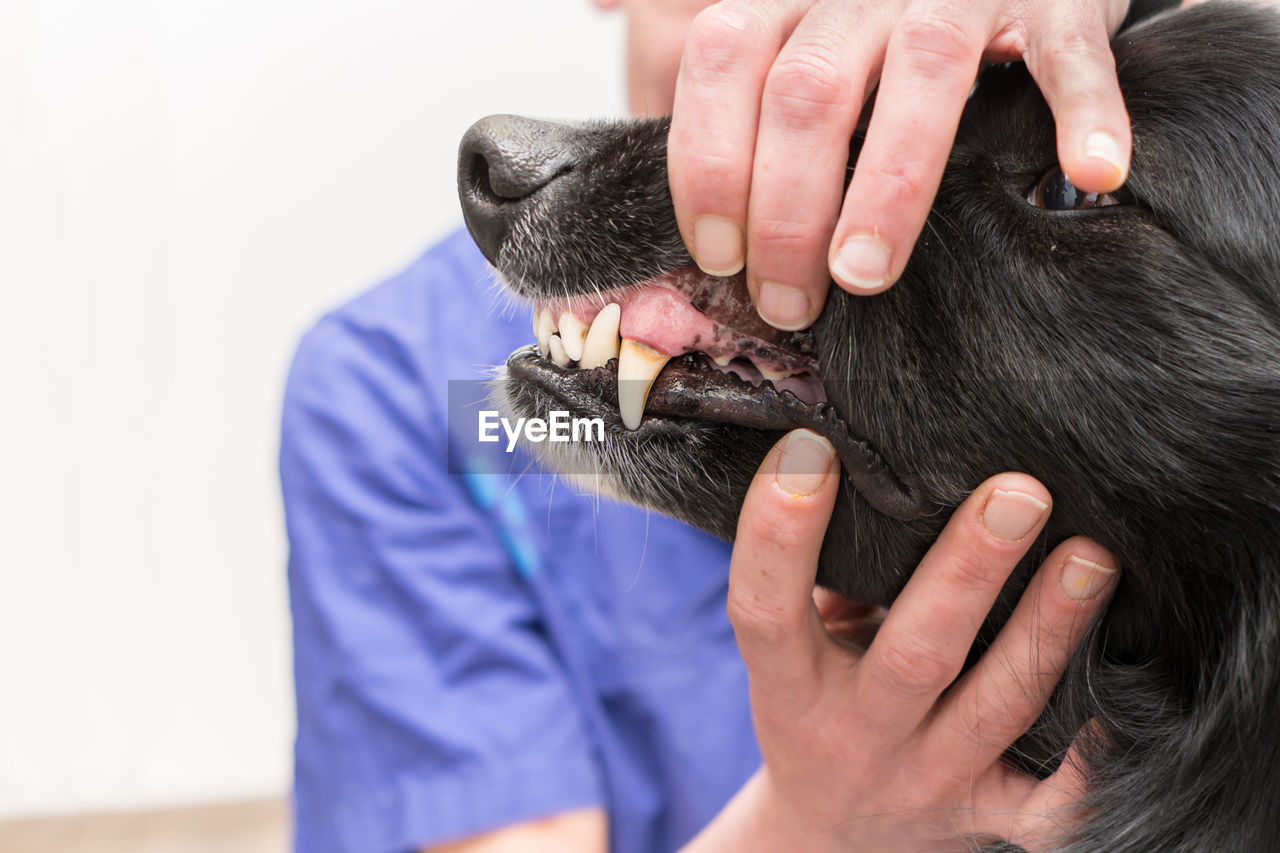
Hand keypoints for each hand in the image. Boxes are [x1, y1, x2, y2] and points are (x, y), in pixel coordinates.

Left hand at [668, 0, 1132, 327]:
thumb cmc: (876, 20)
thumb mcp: (788, 19)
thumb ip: (714, 47)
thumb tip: (596, 5)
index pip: (721, 66)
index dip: (708, 165)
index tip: (715, 255)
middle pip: (806, 92)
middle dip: (785, 209)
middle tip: (787, 304)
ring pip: (919, 78)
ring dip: (889, 186)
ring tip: (866, 275)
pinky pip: (1067, 54)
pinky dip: (1083, 112)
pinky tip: (1094, 176)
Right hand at [684, 430, 1119, 851]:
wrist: (827, 840)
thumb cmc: (813, 709)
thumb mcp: (793, 655)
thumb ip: (825, 582)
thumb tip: (876, 470)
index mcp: (789, 689)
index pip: (765, 610)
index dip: (778, 532)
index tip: (810, 446)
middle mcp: (857, 738)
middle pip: (913, 657)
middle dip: (966, 571)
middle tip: (1016, 493)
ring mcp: (927, 782)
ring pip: (998, 708)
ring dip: (1048, 630)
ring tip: (1090, 557)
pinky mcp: (986, 816)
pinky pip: (1050, 805)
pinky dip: (1094, 761)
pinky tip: (1125, 688)